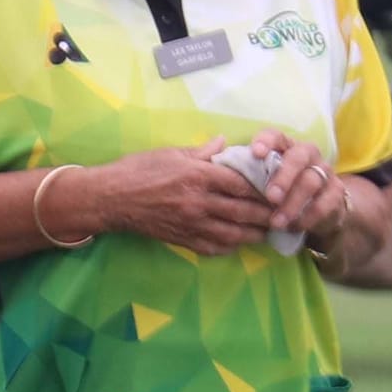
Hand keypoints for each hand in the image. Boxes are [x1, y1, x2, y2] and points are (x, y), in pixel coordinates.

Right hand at [84, 141, 278, 255]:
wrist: (110, 198)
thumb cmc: (138, 170)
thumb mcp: (171, 153)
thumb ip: (202, 152)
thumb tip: (224, 142)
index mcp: (198, 176)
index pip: (241, 184)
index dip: (263, 189)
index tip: (277, 189)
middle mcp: (199, 202)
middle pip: (243, 211)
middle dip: (265, 215)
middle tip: (281, 214)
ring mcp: (191, 224)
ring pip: (233, 234)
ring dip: (253, 234)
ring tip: (266, 231)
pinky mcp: (182, 240)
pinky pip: (213, 248)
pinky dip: (230, 247)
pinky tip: (238, 243)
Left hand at [247, 130, 349, 241]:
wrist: (317, 211)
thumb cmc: (279, 192)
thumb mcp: (262, 181)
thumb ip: (246, 173)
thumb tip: (216, 166)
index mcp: (286, 146)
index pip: (277, 136)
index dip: (267, 141)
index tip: (255, 152)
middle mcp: (307, 154)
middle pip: (298, 157)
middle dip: (284, 177)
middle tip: (270, 197)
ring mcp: (324, 172)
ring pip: (311, 181)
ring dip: (293, 203)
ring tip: (277, 222)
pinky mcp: (336, 193)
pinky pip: (325, 203)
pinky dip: (309, 216)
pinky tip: (294, 227)